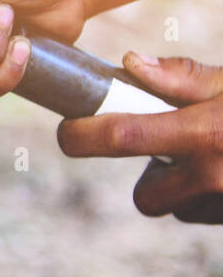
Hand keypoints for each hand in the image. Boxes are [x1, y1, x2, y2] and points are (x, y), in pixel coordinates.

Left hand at [58, 54, 222, 222]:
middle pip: (146, 196)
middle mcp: (213, 175)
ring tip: (211, 157)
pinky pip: (203, 213)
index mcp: (205, 133)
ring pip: (177, 206)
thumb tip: (132, 63)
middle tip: (168, 151)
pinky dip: (207, 197)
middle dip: (149, 176)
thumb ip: (185, 77)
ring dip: (183, 188)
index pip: (122, 138)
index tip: (68, 131)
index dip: (83, 136)